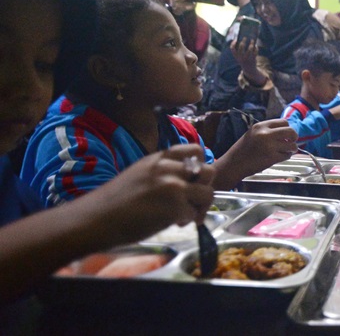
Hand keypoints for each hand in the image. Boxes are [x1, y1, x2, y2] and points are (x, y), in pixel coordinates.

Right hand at [93, 144, 214, 243]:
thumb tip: (184, 181)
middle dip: (205, 187)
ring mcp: (174, 186)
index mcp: (159, 158)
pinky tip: (174, 224)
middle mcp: (169, 168)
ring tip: (185, 215)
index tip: (193, 179)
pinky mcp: (175, 207)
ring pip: (207, 193)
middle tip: (193, 201)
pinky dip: (187, 221)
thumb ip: (163, 172)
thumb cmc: (114, 201)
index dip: (200, 165)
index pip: (196, 150)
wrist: (96, 219)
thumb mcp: (140, 173)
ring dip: (200, 206)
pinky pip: (193, 214)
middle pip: (209, 171)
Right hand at [230, 36, 257, 69]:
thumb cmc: (243, 59)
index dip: (233, 43)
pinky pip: (255, 51)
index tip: (236, 39)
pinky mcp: (253, 59)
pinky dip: (256, 48)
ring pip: (249, 49)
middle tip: (245, 37)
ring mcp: (247, 58)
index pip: (232, 48)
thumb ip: (240, 49)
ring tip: (252, 40)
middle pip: (241, 47)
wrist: (248, 69)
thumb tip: (244, 38)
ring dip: (251, 44)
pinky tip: (255, 45)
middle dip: (243, 41)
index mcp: (236, 56)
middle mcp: (241, 57)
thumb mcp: (240, 56)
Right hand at [238, 118, 297, 169]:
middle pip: (290, 131)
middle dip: (294, 137)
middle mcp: (265, 134)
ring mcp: (269, 146)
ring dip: (292, 148)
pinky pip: (287, 155)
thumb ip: (267, 131)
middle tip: (292, 141)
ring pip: (291, 145)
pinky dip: (286, 156)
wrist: (234, 164)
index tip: (286, 134)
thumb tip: (285, 131)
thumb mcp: (253, 133)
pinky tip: (280, 157)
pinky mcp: (272, 157)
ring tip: (287, 150)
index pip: (284, 122)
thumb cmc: (243, 150)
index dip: (287, 128)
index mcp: (261, 126)